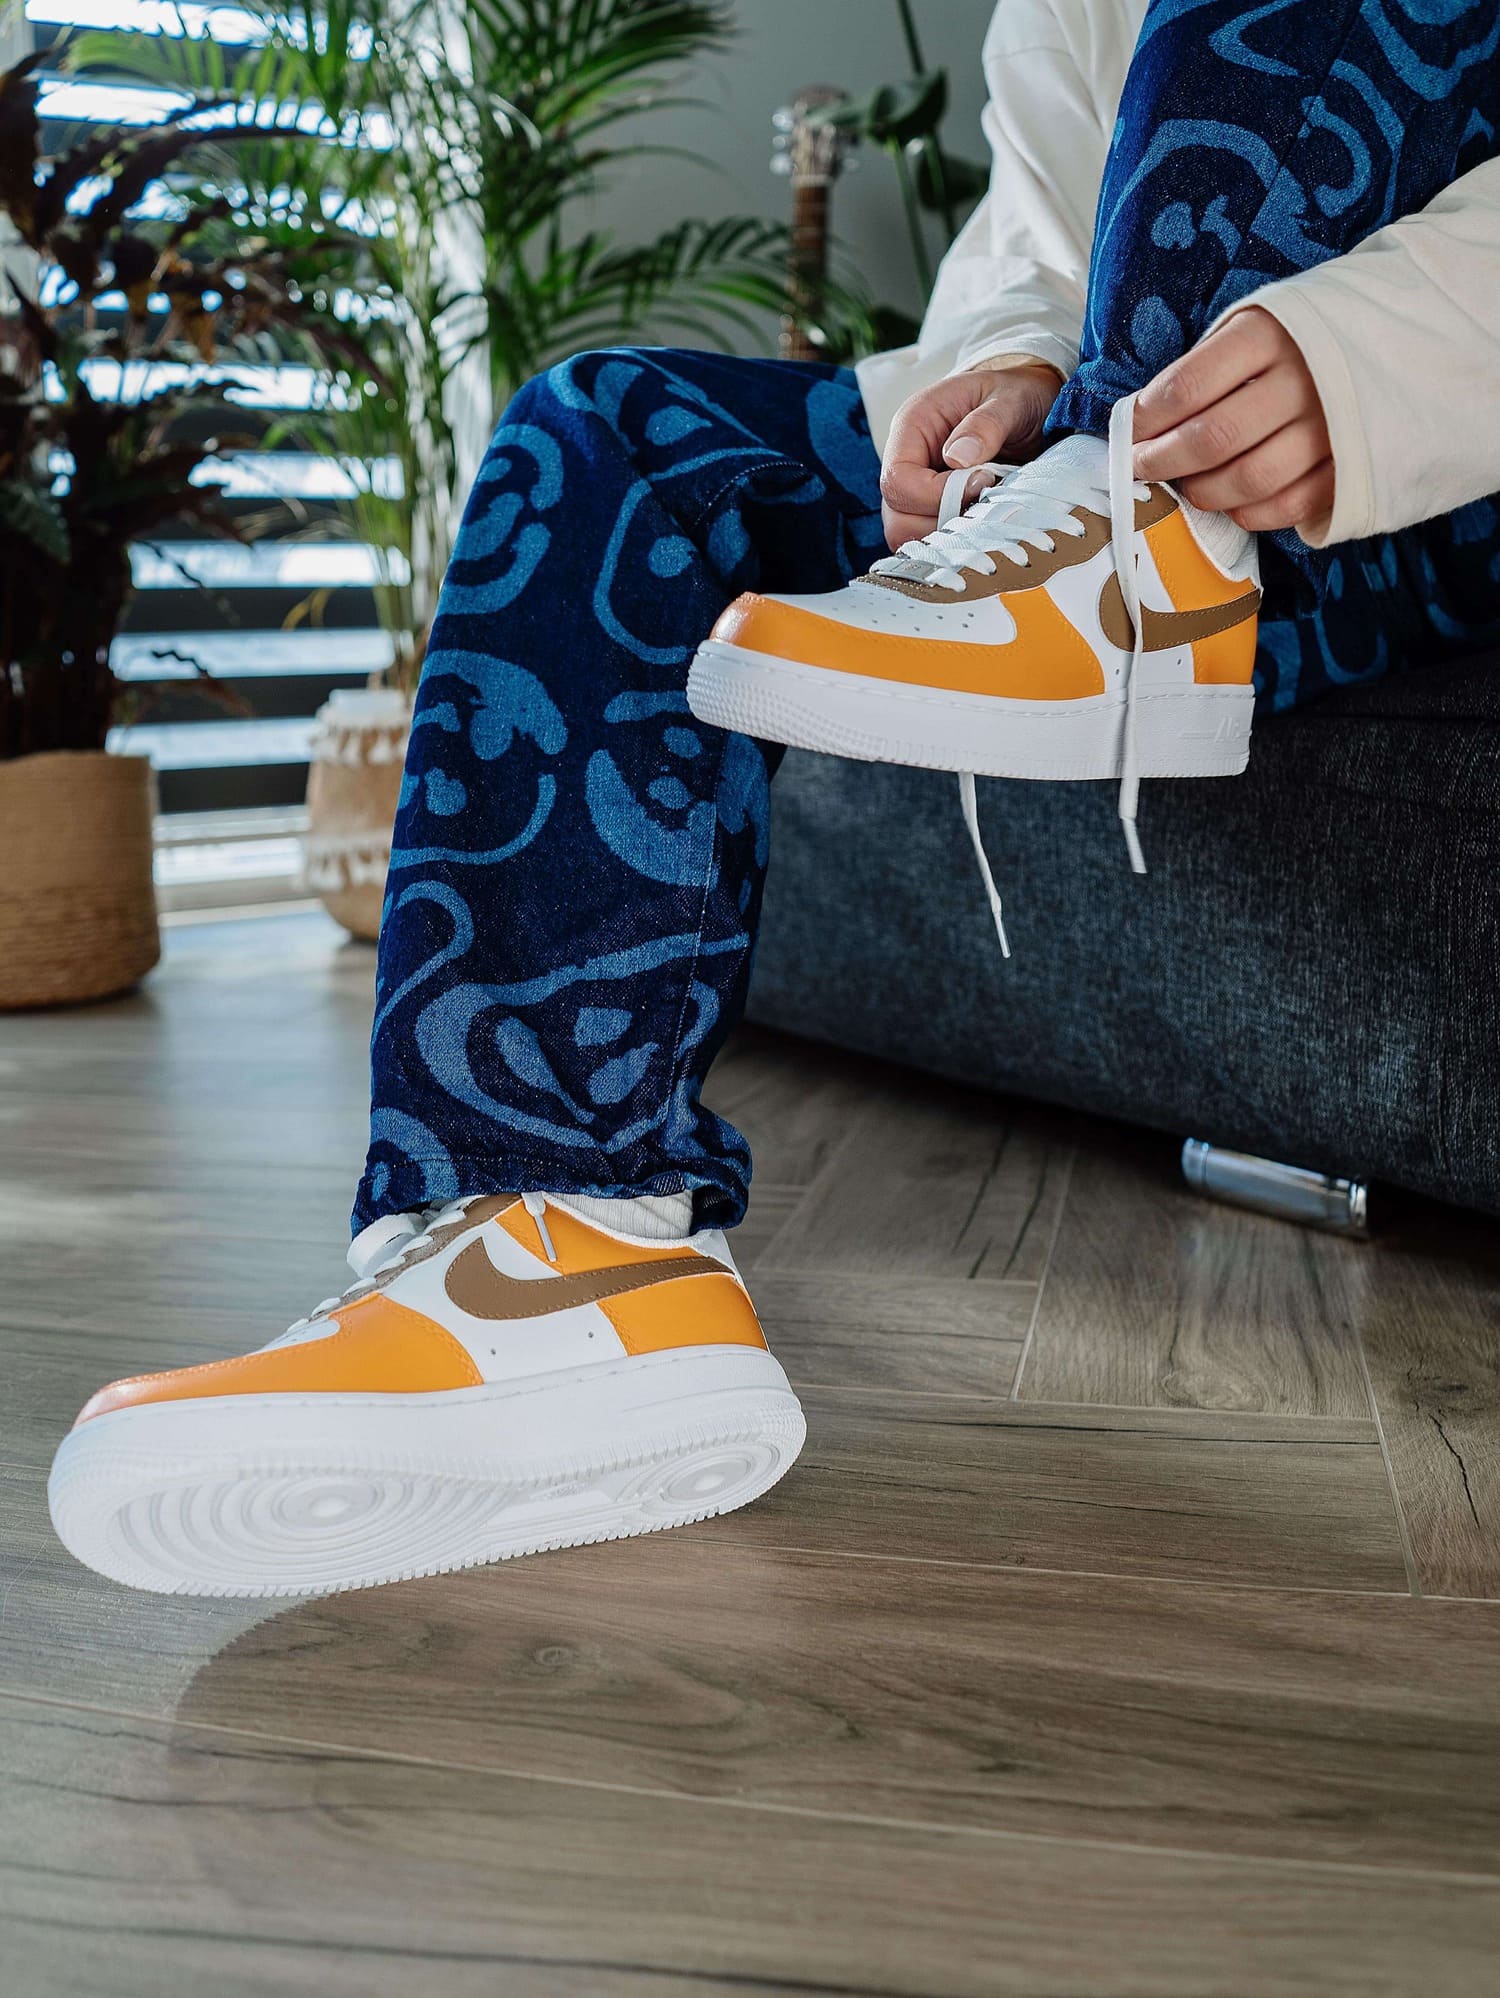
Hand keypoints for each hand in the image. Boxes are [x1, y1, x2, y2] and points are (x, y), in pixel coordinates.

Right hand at [880, 362, 1060, 551]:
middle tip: (985, 506)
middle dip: (941, 522)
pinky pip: (930, 540)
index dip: (935, 495)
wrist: (1030, 408)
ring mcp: (917, 489)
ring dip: (949, 536)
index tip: (981, 484)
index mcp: (913, 425)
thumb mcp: (1010, 400)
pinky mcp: (933, 510)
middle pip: (896, 517)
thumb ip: (987, 424)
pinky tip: (983, 525)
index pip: (898, 480)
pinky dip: (956, 543)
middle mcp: (907, 461)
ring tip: (987, 515)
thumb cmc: (1016, 397)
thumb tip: (957, 457)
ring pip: (909, 535)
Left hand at [1132, 306, 1333, 531]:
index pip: (1187, 387)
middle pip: (1212, 439)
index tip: (1128, 433)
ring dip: (1203, 492)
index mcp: (1269, 334)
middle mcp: (1302, 379)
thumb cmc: (1302, 336)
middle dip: (1162, 462)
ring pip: (1248, 479)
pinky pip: (1287, 506)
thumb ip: (1205, 367)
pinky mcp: (1351, 465)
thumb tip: (1143, 421)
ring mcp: (1331, 426)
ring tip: (1188, 485)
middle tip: (1141, 467)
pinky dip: (1248, 513)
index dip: (1146, 419)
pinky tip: (1232, 502)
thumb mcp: (1254, 323)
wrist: (1398, 335)